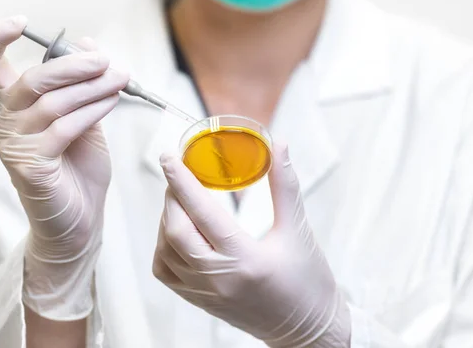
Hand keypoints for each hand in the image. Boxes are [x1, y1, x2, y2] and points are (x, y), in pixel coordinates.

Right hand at [0, 16, 128, 319]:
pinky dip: (92, 111)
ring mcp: (15, 145)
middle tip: (107, 61)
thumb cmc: (79, 169)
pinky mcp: (30, 166)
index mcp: (14, 107)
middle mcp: (6, 123)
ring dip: (92, 86)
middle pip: (32, 79)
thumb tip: (88, 43)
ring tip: (121, 78)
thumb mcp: (84, 117)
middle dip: (74, 65)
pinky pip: (64, 127)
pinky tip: (112, 101)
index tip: (19, 21)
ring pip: (53, 102)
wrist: (81, 219)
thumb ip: (82, 85)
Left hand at [153, 143, 350, 346]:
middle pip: (177, 231)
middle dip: (172, 197)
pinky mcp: (200, 301)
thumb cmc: (308, 281)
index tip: (169, 157)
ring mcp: (206, 294)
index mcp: (246, 260)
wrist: (307, 331)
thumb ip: (285, 185)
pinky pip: (167, 272)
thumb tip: (280, 144)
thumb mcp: (299, 230)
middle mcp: (219, 279)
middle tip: (177, 174)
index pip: (203, 213)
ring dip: (167, 220)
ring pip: (167, 251)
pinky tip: (176, 231)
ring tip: (179, 199)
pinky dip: (165, 246)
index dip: (183, 181)